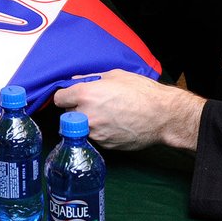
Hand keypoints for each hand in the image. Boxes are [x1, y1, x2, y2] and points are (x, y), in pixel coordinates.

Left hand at [52, 69, 205, 151]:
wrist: (162, 115)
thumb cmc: (141, 91)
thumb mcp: (114, 75)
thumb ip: (90, 78)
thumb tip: (74, 80)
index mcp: (86, 94)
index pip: (59, 99)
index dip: (66, 96)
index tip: (71, 96)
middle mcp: (87, 115)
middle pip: (68, 115)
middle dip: (76, 109)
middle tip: (93, 104)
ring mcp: (95, 133)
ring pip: (81, 128)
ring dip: (87, 122)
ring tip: (107, 114)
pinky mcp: (105, 145)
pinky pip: (95, 137)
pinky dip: (100, 131)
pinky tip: (115, 123)